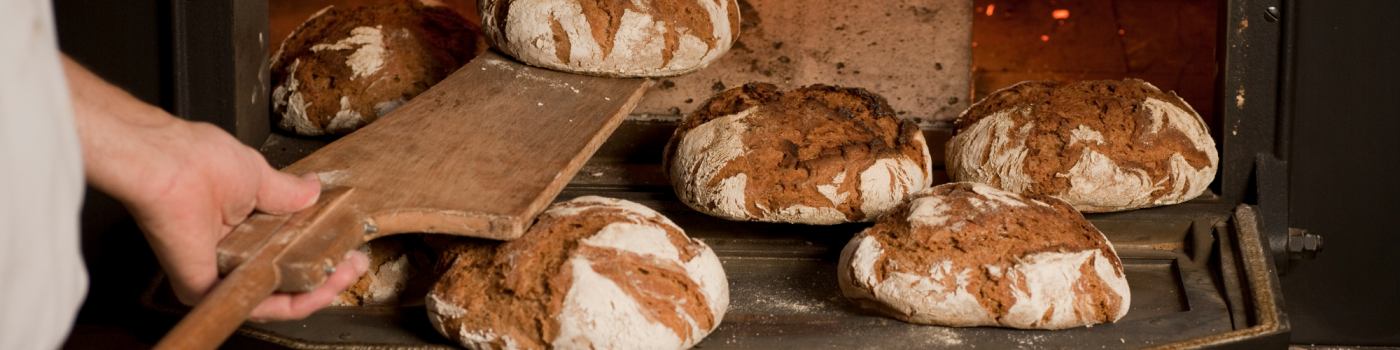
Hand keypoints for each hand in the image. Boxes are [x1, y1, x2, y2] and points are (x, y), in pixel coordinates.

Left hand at [63, 55, 368, 320]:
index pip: (286, 252)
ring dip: (317, 291)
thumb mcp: (259, 176)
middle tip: (354, 265)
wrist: (169, 163)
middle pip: (286, 277)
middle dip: (327, 274)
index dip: (321, 251)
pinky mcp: (204, 289)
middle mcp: (228, 253)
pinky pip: (255, 306)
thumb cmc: (196, 159)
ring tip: (345, 276)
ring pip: (275, 296)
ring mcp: (216, 273)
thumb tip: (313, 189)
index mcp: (238, 226)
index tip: (349, 246)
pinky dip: (292, 304)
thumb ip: (288, 193)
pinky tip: (320, 290)